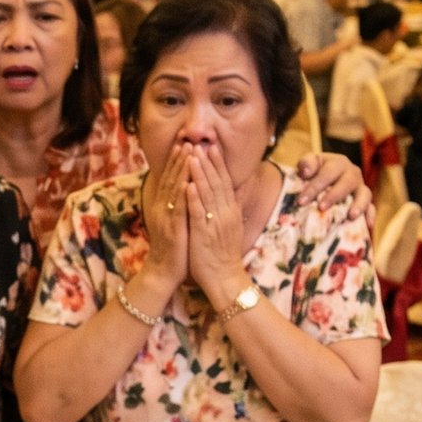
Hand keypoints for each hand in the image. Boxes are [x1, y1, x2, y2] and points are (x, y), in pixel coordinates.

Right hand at [139, 150, 189, 301]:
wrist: (163, 272)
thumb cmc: (173, 248)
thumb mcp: (174, 223)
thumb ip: (177, 206)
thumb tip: (185, 189)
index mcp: (163, 207)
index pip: (170, 179)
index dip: (176, 161)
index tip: (183, 143)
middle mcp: (162, 209)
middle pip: (170, 179)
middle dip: (178, 159)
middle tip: (186, 140)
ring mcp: (166, 219)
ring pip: (173, 190)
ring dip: (181, 171)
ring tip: (188, 153)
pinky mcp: (173, 230)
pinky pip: (178, 210)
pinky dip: (183, 195)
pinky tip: (189, 182)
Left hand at [184, 143, 247, 306]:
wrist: (225, 277)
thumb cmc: (223, 253)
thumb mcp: (230, 226)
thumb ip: (229, 208)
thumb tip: (233, 191)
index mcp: (230, 211)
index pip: (225, 182)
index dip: (218, 164)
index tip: (211, 147)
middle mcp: (225, 214)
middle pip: (218, 183)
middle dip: (208, 162)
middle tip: (201, 143)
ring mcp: (215, 223)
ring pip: (208, 194)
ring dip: (200, 174)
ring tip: (193, 156)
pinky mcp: (205, 234)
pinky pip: (199, 214)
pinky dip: (194, 199)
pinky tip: (189, 185)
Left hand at [296, 150, 373, 231]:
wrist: (318, 181)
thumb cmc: (311, 174)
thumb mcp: (307, 165)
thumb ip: (305, 164)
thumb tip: (306, 172)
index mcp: (337, 163)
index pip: (327, 173)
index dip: (315, 186)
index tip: (301, 201)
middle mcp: (351, 173)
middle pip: (347, 183)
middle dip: (334, 196)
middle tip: (321, 208)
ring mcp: (360, 187)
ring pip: (365, 194)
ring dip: (359, 204)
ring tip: (351, 216)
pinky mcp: (365, 201)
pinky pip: (371, 207)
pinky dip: (370, 215)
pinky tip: (368, 226)